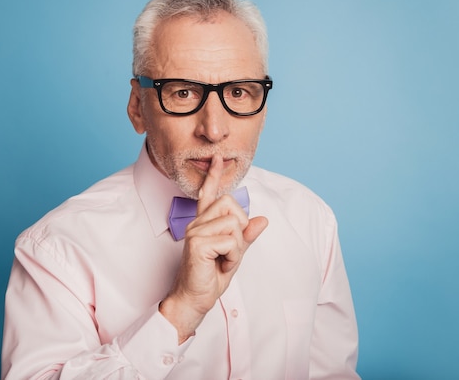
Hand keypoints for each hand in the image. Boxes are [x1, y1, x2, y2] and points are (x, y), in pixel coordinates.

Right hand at [159, 154, 267, 342]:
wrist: (195, 300)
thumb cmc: (210, 278)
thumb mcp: (234, 255)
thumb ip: (246, 237)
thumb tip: (263, 220)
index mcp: (203, 223)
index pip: (208, 194)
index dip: (214, 176)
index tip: (218, 159)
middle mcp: (197, 223)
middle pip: (231, 205)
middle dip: (240, 228)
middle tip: (230, 251)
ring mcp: (195, 231)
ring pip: (234, 223)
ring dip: (237, 246)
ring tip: (224, 260)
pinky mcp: (197, 243)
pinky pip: (230, 240)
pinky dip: (233, 256)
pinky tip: (220, 265)